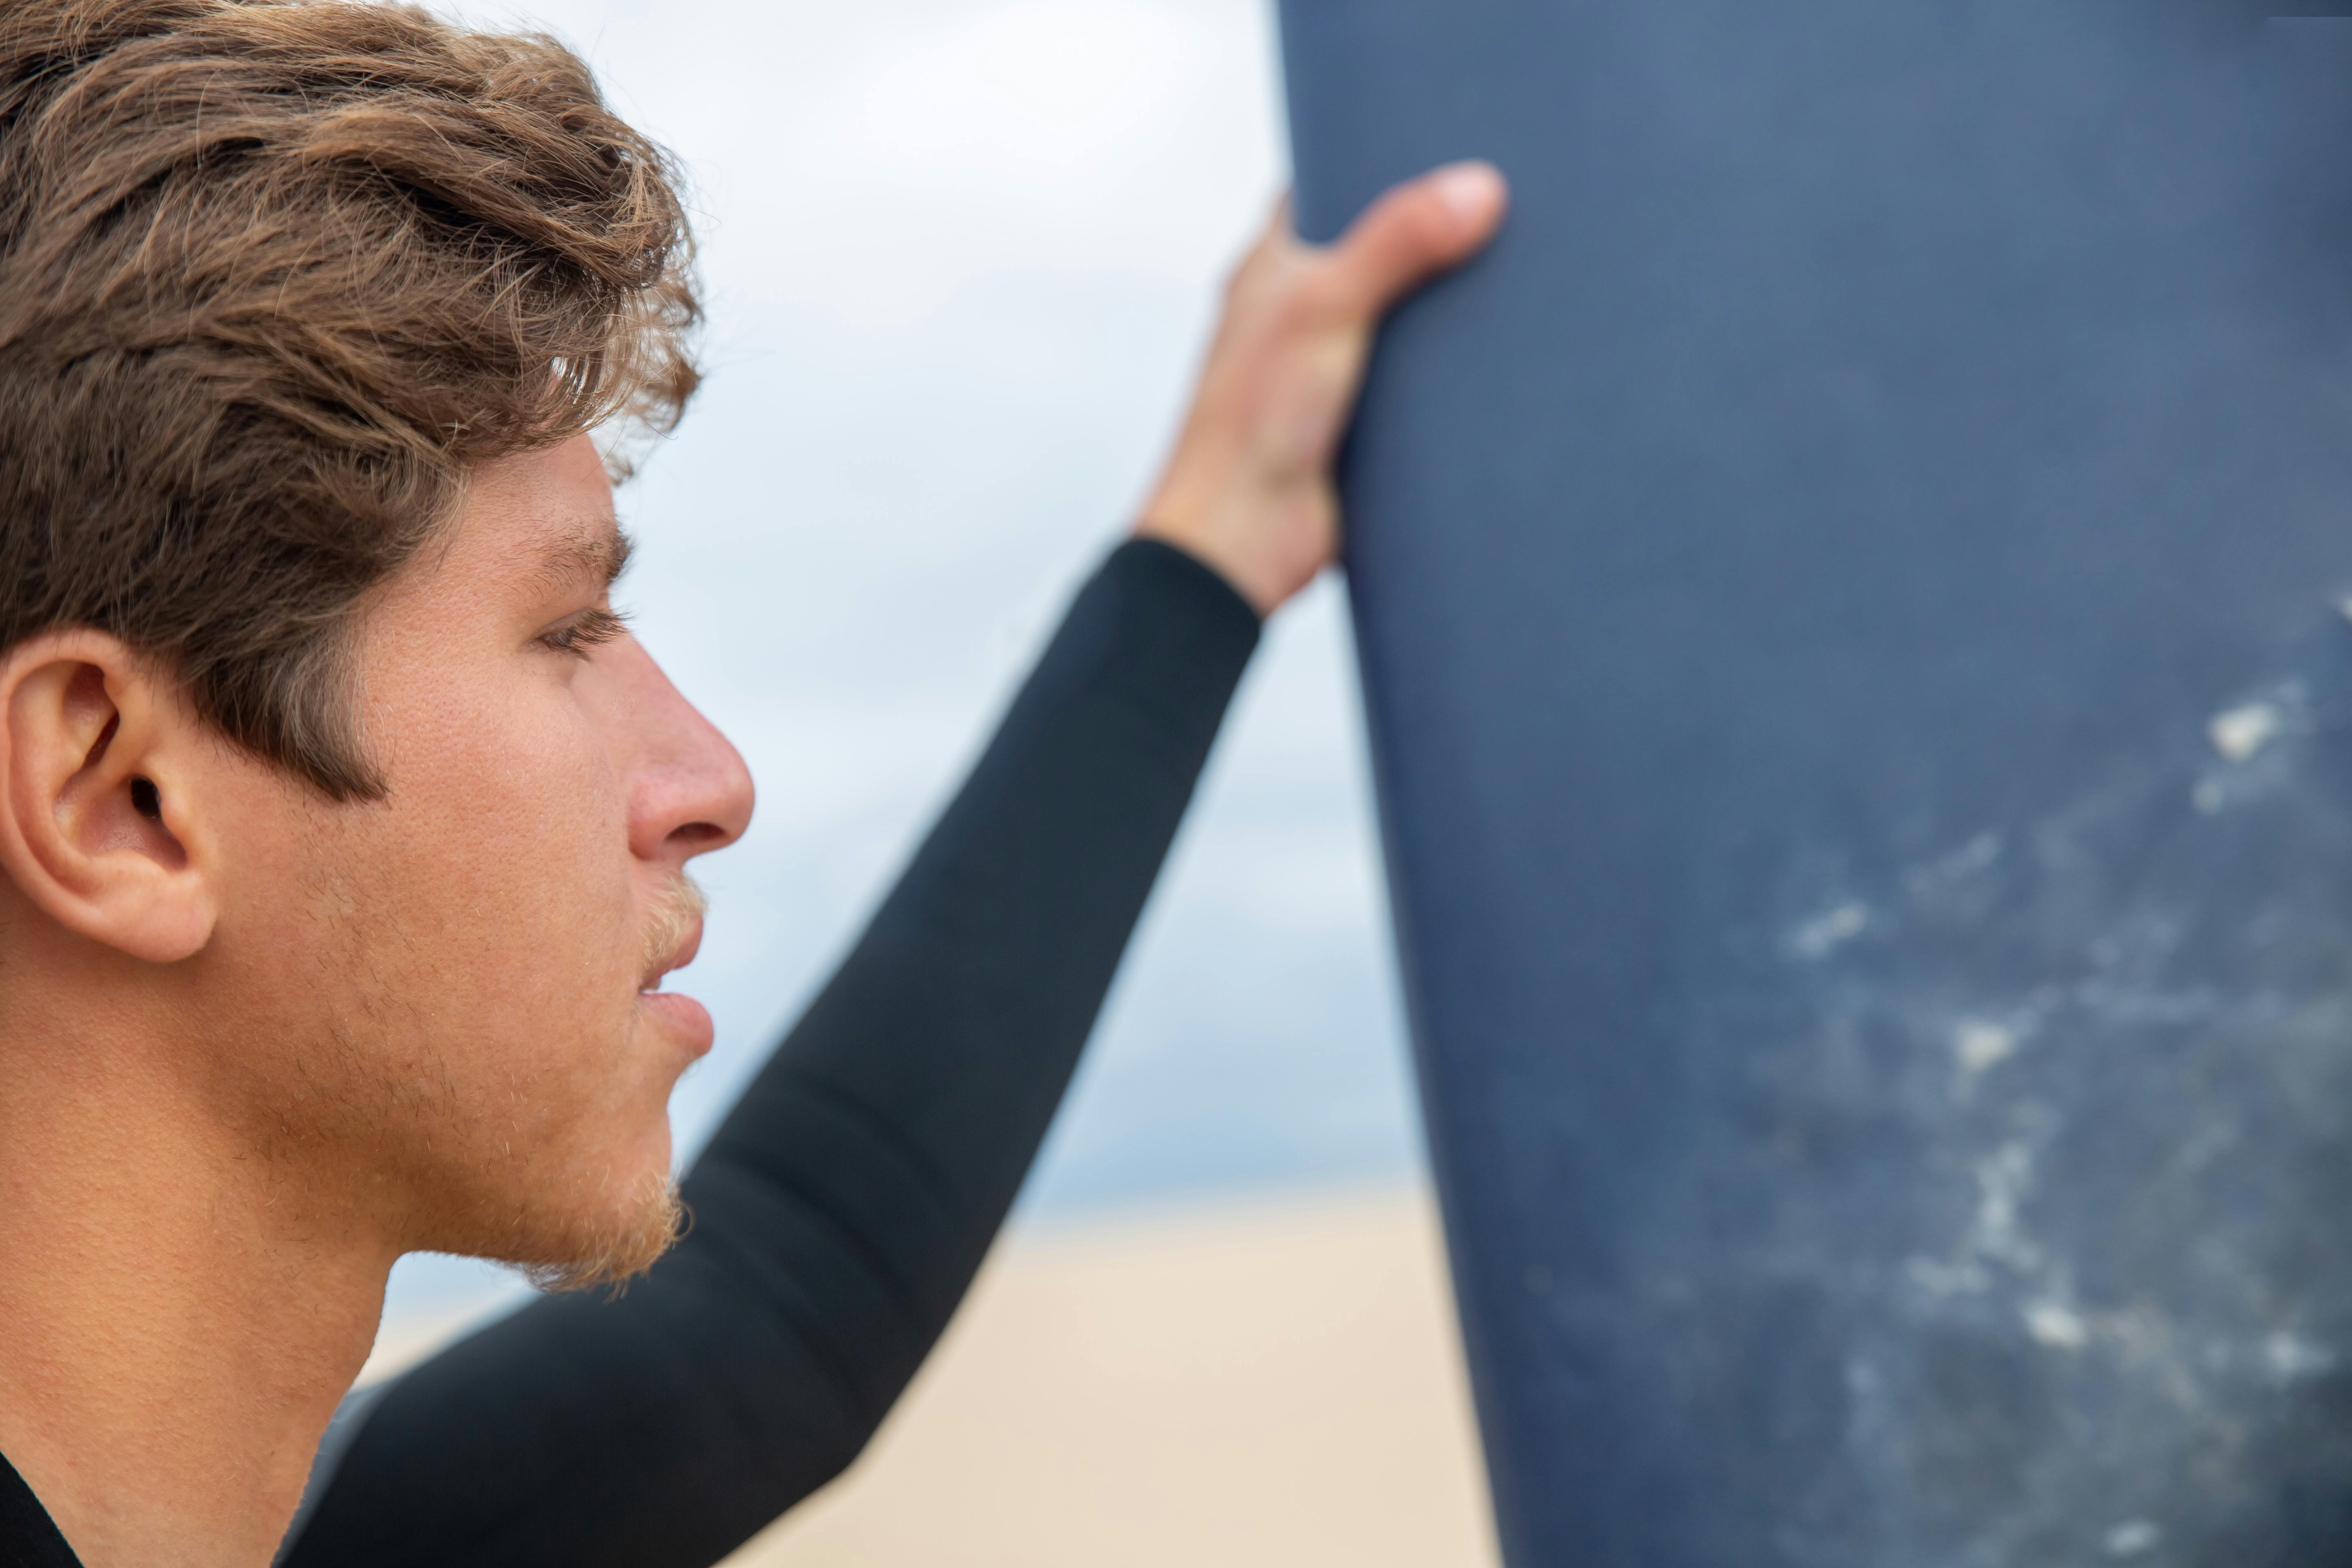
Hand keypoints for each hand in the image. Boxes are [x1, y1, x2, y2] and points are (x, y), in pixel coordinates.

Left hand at [1134, 161, 1508, 616]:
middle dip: (1443, 237)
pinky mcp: (1371, 429)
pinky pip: (1428, 390)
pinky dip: (1465, 378)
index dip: (1383, 161)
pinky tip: (1520, 360)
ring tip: (1537, 274)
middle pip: (1386, 254)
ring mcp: (1339, 373)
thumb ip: (1397, 243)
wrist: (1242, 545)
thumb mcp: (1324, 309)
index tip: (1451, 142)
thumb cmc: (1251, 426)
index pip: (1329, 189)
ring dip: (1461, 312)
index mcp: (1274, 269)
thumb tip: (1480, 188)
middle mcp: (1304, 314)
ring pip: (1414, 324)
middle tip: (1517, 207)